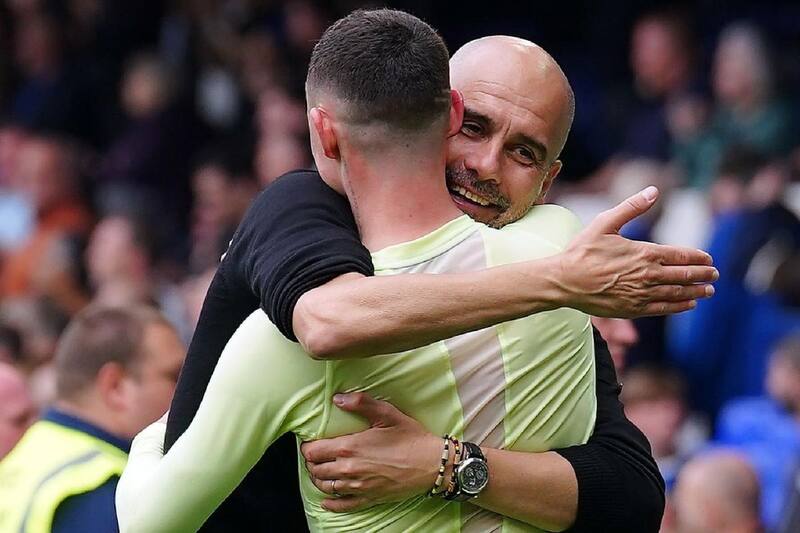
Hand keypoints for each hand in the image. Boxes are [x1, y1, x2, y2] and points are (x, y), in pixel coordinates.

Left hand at [300, 393, 440, 511]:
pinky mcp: (369, 498)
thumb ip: (361, 403)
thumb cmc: (411, 438)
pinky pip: (343, 505)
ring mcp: (358, 486)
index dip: (308, 446)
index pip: (313, 452)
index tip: (311, 442)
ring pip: (325, 487)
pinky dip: (331, 503)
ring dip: (319, 479)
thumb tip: (337, 399)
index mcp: (350, 447)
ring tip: (321, 471)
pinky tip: (327, 500)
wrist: (432, 464)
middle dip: (312, 462)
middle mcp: (350, 469)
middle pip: (316, 470)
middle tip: (316, 455)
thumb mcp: (387, 414)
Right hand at [559, 186, 717, 316]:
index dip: (698, 257)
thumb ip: (631, 207)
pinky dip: (679, 306)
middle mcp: (647, 275)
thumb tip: (653, 190)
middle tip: (715, 274)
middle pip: (684, 275)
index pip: (681, 255)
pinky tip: (688, 304)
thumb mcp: (604, 222)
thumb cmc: (582, 250)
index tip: (709, 259)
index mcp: (643, 252)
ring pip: (677, 293)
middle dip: (703, 275)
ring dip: (696, 292)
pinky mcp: (632, 309)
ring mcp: (641, 294)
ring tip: (709, 291)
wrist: (564, 281)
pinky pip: (663, 308)